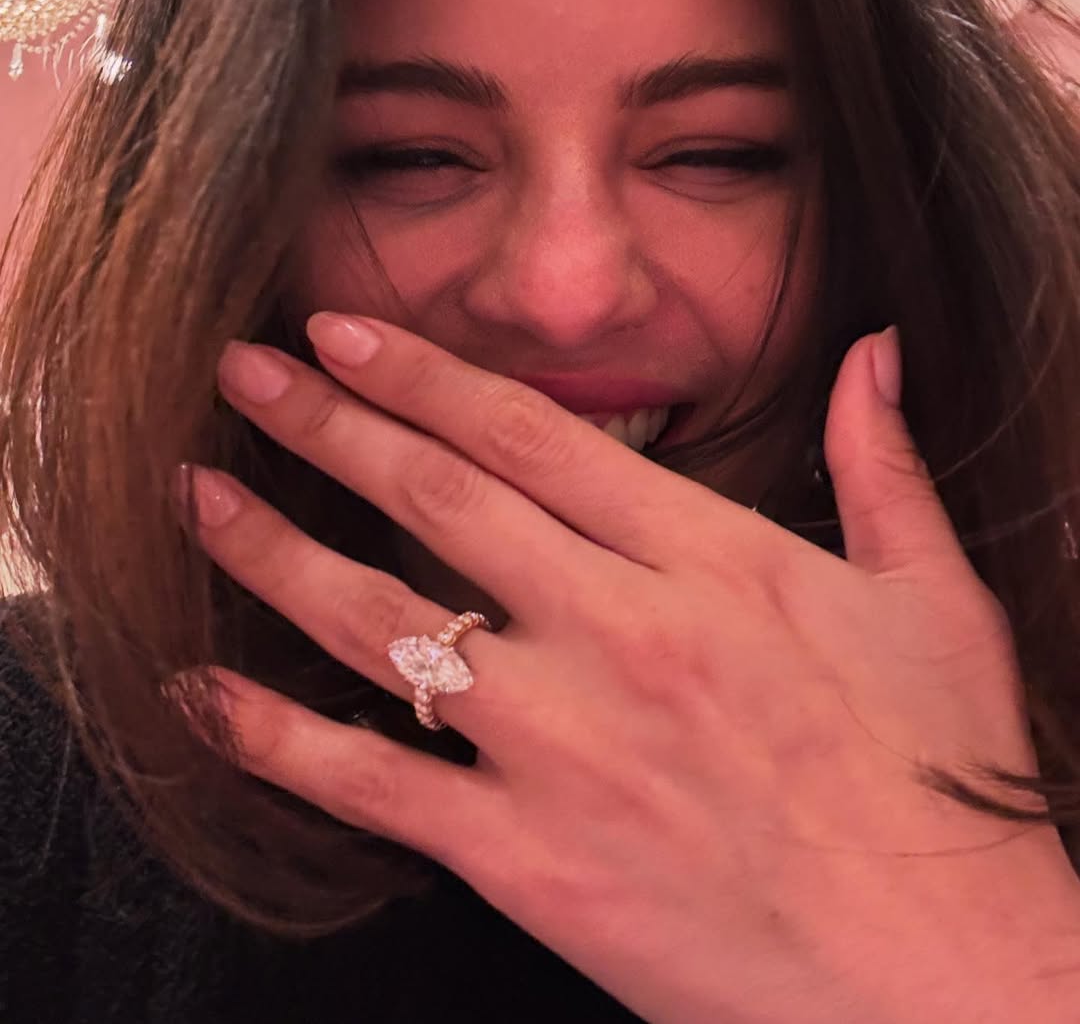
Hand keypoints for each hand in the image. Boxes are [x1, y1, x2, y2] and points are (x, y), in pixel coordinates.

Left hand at [174, 315, 1079, 1023]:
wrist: (940, 977)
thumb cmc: (939, 783)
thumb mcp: (936, 602)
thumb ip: (886, 465)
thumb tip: (874, 354)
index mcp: (707, 561)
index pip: (531, 437)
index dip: (422, 375)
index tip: (344, 335)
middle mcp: (617, 634)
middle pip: (435, 498)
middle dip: (325, 423)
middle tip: (242, 371)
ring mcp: (561, 747)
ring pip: (379, 620)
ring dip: (273, 547)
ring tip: (198, 490)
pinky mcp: (525, 859)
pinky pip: (370, 785)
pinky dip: (273, 736)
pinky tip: (202, 691)